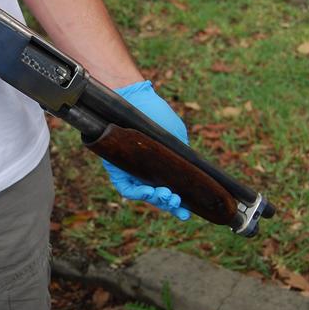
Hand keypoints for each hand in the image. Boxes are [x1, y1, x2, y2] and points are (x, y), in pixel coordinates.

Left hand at [103, 80, 190, 220]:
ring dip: (155, 200)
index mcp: (160, 166)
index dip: (178, 205)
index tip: (188, 212)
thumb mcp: (175, 135)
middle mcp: (145, 171)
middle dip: (169, 205)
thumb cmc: (154, 113)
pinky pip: (124, 187)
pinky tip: (148, 190)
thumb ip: (182, 156)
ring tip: (167, 196)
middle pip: (157, 197)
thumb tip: (192, 175)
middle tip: (179, 206)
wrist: (134, 97)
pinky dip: (136, 192)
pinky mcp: (116, 167)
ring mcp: (130, 170)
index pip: (170, 190)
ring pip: (141, 195)